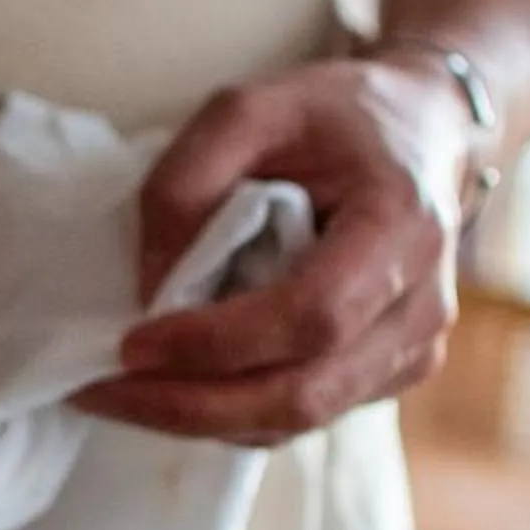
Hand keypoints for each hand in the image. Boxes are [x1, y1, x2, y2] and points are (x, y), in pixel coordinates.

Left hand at [73, 53, 484, 446]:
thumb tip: (150, 286)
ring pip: (296, 421)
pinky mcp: (389, 376)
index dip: (217, 343)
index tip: (132, 344)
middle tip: (103, 392)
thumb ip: (187, 181)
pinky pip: (300, 419)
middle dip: (190, 406)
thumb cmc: (338, 116)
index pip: (310, 316)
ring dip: (199, 419)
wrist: (426, 133)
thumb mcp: (249, 108)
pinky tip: (174, 387)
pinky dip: (229, 413)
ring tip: (121, 393)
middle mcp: (422, 305)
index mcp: (402, 227)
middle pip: (301, 395)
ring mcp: (414, 350)